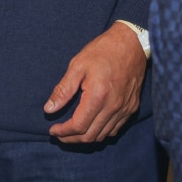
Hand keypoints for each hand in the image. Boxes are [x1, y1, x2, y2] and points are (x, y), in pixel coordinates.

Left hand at [45, 22, 146, 143]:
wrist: (132, 43)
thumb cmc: (103, 51)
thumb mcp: (77, 65)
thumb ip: (63, 90)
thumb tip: (49, 109)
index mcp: (98, 96)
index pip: (78, 126)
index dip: (63, 132)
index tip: (53, 130)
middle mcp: (113, 107)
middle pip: (90, 136)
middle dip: (71, 139)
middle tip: (59, 134)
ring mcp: (124, 109)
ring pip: (103, 136)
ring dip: (86, 138)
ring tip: (72, 132)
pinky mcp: (132, 107)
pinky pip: (115, 129)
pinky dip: (101, 132)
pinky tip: (92, 125)